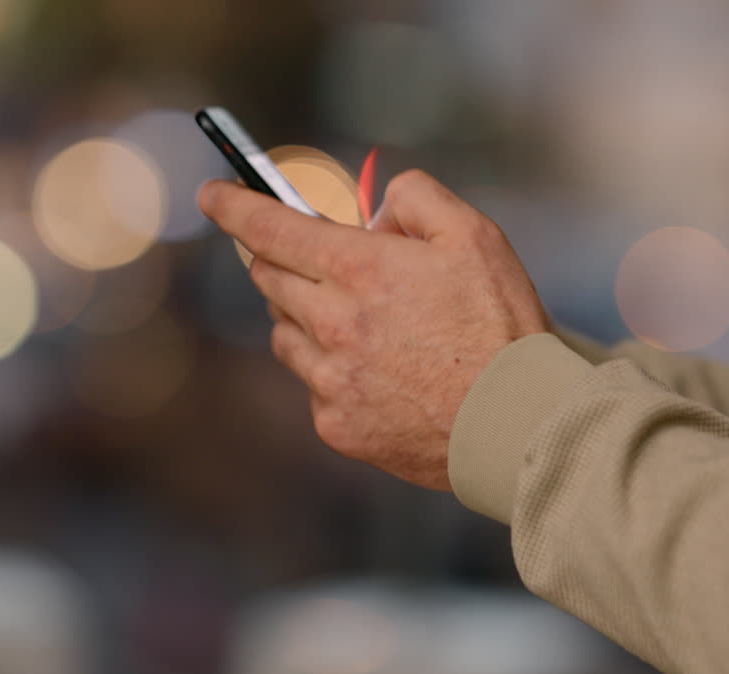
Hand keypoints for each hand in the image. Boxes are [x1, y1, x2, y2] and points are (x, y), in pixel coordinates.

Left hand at [199, 170, 548, 490]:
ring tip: (363, 325)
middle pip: (269, 278)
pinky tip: (380, 375)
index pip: (271, 228)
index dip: (234, 206)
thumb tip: (375, 209)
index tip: (212, 195)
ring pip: (284, 334)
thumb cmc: (501, 327)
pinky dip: (332, 372)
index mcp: (360, 269)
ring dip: (305, 317)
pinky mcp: (337, 423)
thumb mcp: (475, 235)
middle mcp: (333, 323)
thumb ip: (416, 199)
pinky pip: (313, 386)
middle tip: (312, 259)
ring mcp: (330, 379)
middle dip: (280, 259)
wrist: (516, 422)